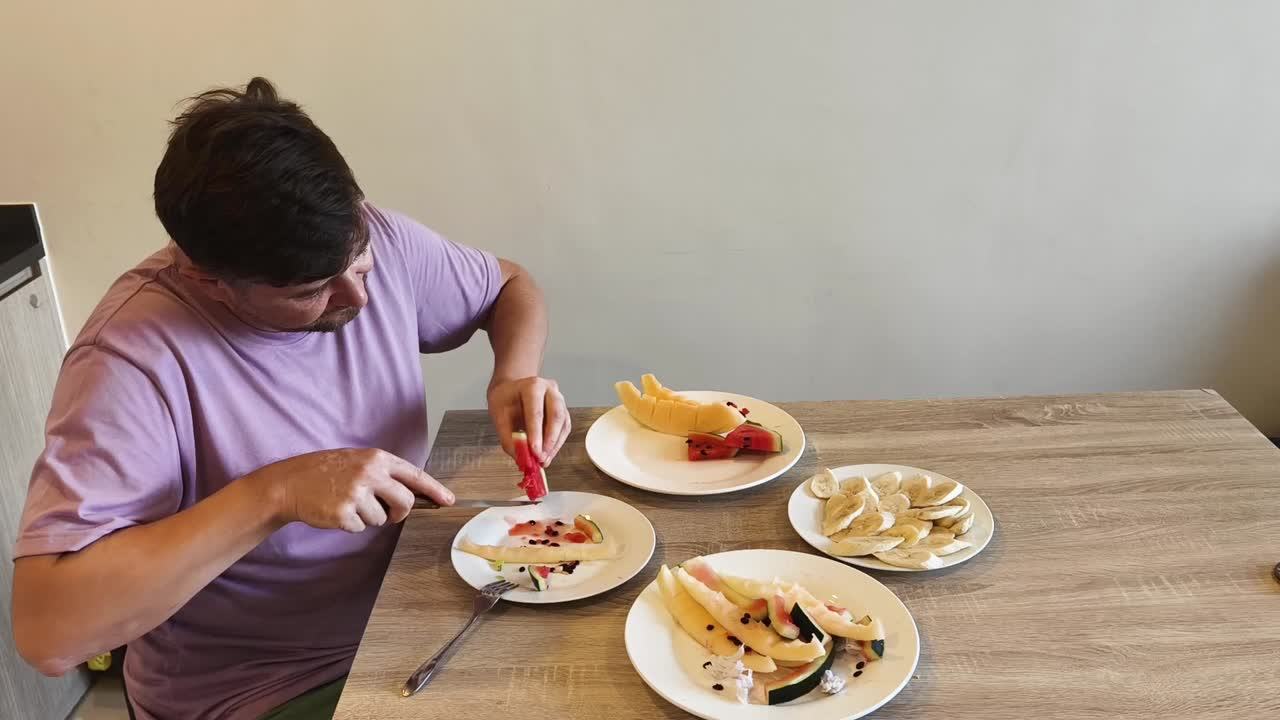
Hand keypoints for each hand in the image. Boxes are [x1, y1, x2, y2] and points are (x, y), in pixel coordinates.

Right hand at [250, 448, 453, 531]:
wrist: (290, 483)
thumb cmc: (326, 472)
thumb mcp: (358, 462)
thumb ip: (384, 474)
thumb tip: (413, 495)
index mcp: (377, 458)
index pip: (415, 475)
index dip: (435, 490)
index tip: (449, 501)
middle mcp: (370, 473)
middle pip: (405, 502)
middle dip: (399, 513)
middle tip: (387, 515)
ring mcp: (357, 493)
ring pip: (381, 519)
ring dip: (368, 518)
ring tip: (348, 504)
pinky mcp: (344, 512)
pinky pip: (361, 527)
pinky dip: (351, 525)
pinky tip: (337, 511)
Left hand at [488, 376, 569, 465]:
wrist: (512, 389)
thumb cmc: (505, 399)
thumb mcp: (498, 415)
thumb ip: (508, 437)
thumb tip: (521, 457)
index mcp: (532, 386)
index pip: (536, 411)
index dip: (536, 433)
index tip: (534, 452)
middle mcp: (550, 390)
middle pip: (556, 416)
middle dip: (549, 441)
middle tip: (541, 458)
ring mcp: (559, 400)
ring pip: (563, 424)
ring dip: (554, 445)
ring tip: (543, 460)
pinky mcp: (563, 412)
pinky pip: (564, 429)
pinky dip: (556, 444)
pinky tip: (547, 454)